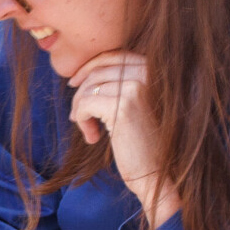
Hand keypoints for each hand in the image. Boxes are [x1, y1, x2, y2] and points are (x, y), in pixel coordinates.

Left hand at [68, 50, 174, 227]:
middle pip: (96, 72)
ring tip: (90, 131)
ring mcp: (135, 87)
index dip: (88, 67)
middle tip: (78, 117)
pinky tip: (93, 138)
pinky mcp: (123, 106)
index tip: (73, 84)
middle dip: (80, 94)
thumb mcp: (130, 106)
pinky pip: (85, 104)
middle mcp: (146, 73)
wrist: (156, 173)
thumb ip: (116, 85)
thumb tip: (79, 76)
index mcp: (151, 69)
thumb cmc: (141, 143)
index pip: (111, 56)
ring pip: (87, 88)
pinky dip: (81, 121)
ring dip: (80, 111)